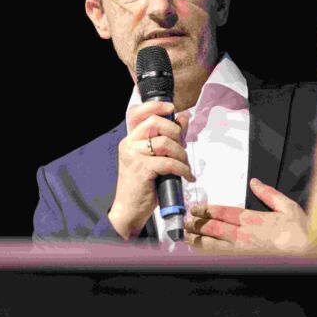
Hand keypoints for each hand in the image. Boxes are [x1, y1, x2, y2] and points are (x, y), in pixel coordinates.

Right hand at [108, 101, 193, 239]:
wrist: (130, 210)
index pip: (137, 113)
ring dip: (181, 153)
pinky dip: (182, 169)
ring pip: (164, 142)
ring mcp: (134, 156)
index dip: (155, 106)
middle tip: (182, 147)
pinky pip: (168, 162)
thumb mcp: (156, 159)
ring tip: (185, 165)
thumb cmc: (143, 185)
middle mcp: (129, 144)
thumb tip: (183, 118)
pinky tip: (187, 176)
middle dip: (175, 132)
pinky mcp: (142, 170)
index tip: (171, 108)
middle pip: (154, 123)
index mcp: (130, 140)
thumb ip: (169, 138)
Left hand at [184, 178, 307, 252]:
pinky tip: (200, 253)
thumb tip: (254, 182)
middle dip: (197, 224)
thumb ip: (269, 194)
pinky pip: (222, 259)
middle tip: (183, 221)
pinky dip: (208, 255)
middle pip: (214, 228)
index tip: (195, 208)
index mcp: (253, 219)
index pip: (223, 212)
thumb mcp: (288, 207)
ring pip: (214, 245)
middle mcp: (244, 235)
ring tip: (186, 236)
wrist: (310, 257)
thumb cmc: (301, 232)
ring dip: (198, 240)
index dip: (206, 210)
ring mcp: (243, 252)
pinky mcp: (245, 263)